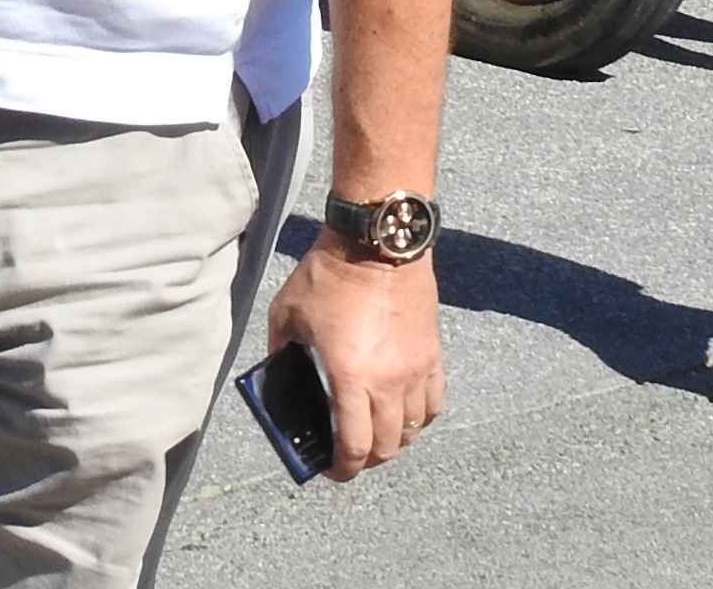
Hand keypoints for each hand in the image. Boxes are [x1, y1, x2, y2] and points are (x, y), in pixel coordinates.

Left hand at [265, 237, 443, 479]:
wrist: (376, 242)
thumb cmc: (327, 274)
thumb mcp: (287, 314)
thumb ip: (281, 352)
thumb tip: (278, 378)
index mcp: (349, 377)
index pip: (355, 446)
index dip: (343, 468)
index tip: (332, 470)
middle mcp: (388, 382)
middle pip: (388, 446)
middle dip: (368, 459)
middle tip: (350, 452)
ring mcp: (415, 370)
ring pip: (414, 429)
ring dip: (395, 440)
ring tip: (376, 433)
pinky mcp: (432, 354)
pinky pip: (434, 402)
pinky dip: (420, 417)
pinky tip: (404, 411)